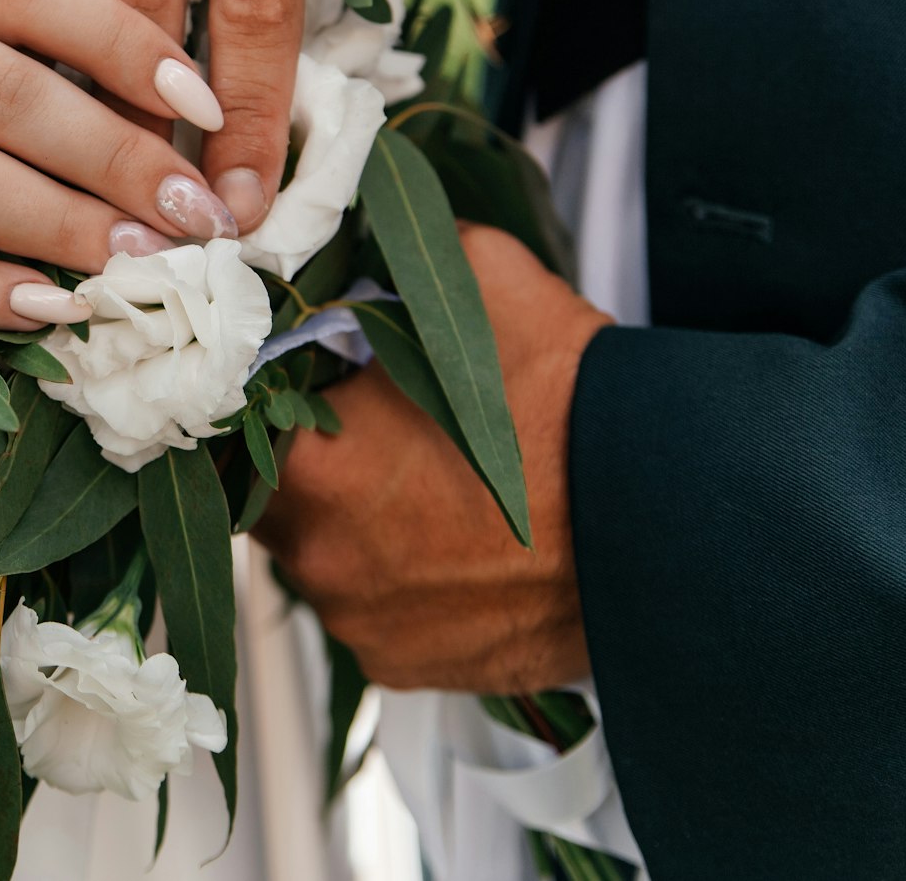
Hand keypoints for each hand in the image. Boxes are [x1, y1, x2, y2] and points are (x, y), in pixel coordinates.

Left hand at [252, 226, 610, 691]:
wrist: (670, 527)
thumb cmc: (573, 408)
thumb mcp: (484, 278)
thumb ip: (399, 255)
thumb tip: (362, 240)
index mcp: (310, 465)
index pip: (235, 422)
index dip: (269, 395)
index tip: (308, 378)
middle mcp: (316, 556)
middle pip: (271, 495)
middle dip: (312, 460)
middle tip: (375, 428)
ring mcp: (358, 620)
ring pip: (321, 555)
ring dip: (355, 522)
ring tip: (429, 488)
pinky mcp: (402, 664)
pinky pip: (372, 611)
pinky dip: (398, 580)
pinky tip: (453, 545)